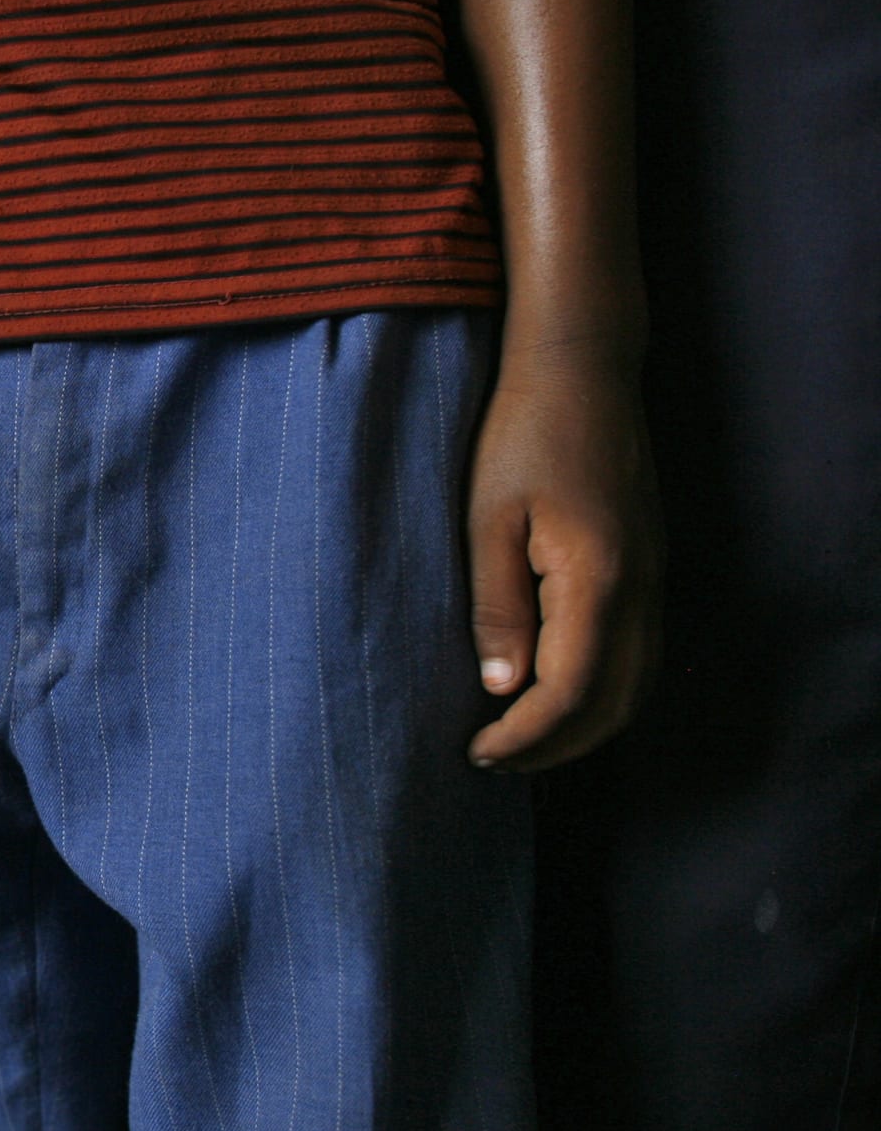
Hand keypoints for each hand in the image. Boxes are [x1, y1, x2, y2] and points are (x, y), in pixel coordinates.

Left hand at [464, 345, 661, 771]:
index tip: (477, 752)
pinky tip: (554, 693)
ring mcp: (653, 578)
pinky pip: (639, 654)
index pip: (569, 693)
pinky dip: (602, 692)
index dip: (525, 736)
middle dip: (555, 746)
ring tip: (518, 739)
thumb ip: (496, 607)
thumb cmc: (523, 435)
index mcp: (597, 580)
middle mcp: (640, 588)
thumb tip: (500, 690)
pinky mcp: (649, 566)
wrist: (583, 370)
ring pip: (636, 685)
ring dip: (582, 725)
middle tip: (492, 760)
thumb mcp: (488, 520)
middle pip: (614, 705)